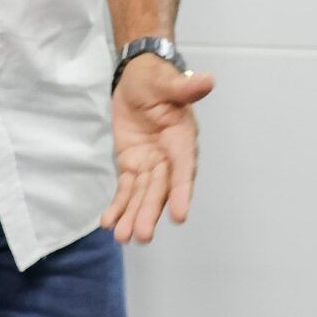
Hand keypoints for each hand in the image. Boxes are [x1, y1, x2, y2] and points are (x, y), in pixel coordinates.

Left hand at [101, 54, 213, 243]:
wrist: (136, 80)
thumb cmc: (156, 79)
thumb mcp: (167, 81)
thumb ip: (184, 87)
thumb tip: (207, 80)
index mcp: (182, 140)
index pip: (183, 169)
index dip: (182, 192)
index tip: (180, 216)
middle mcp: (169, 158)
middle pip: (160, 189)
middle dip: (150, 212)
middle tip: (142, 235)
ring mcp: (150, 165)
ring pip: (142, 195)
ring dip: (133, 216)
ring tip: (123, 237)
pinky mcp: (132, 166)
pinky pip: (125, 190)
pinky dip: (118, 206)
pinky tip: (109, 223)